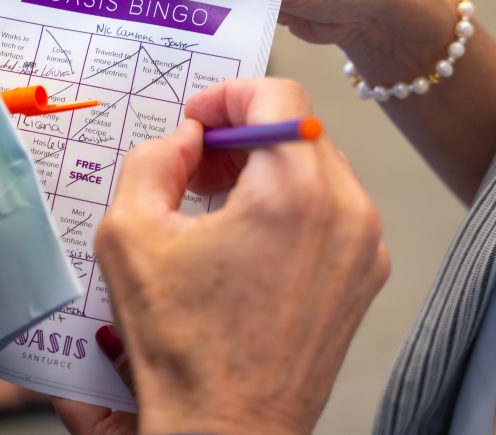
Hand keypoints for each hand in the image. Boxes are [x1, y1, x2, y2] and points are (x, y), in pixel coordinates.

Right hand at [59, 78, 389, 434]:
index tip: (198, 122)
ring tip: (218, 205)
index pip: (277, 94)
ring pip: (317, 166)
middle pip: (298, 128)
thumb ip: (151, 159)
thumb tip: (184, 139)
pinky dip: (293, 205)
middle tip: (197, 166)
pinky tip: (249, 239)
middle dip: (242, 133)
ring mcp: (365, 245)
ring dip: (267, 168)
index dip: (227, 95)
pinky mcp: (366, 275)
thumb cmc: (182, 347)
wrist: (226, 428)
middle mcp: (346, 210)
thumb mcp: (130, 233)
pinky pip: (333, 209)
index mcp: (294, 191)